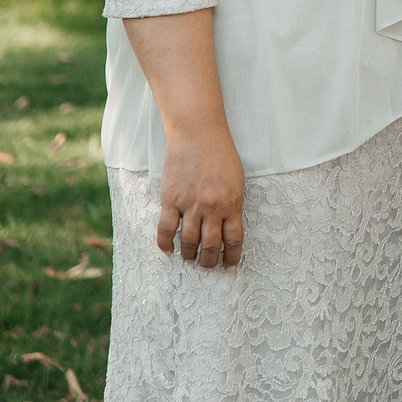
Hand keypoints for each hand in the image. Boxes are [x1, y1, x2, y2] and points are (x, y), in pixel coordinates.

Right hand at [157, 124, 244, 268]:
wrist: (198, 134)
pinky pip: (166, 229)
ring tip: (189, 259)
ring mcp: (190, 205)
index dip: (231, 257)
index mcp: (232, 203)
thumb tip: (228, 225)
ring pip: (189, 241)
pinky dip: (165, 243)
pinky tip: (167, 250)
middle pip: (210, 245)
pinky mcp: (171, 200)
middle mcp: (212, 208)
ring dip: (189, 255)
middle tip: (207, 266)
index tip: (229, 267)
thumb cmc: (221, 153)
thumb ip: (232, 203)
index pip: (233, 239)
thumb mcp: (236, 179)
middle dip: (209, 260)